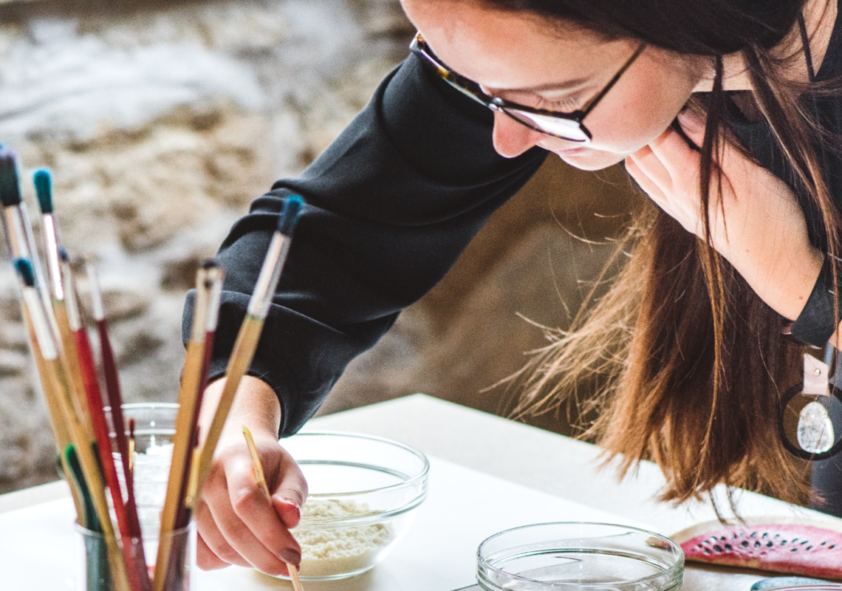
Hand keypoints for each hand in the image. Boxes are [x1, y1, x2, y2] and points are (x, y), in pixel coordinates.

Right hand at [194, 376, 307, 575]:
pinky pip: (204, 556)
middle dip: (265, 556)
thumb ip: (292, 494)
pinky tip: (246, 547)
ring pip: (220, 548)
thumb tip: (290, 517)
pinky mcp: (183, 523)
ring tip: (270, 551)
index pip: (246, 500)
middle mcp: (204, 479)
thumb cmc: (264, 463)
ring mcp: (189, 502)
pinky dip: (229, 561)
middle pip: (233, 530)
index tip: (293, 553)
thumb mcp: (288, 470)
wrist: (233, 451)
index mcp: (235, 459)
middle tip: (289, 564)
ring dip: (250, 559)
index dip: (271, 533)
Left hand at [625, 109, 822, 320]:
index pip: (656, 139)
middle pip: (638, 155)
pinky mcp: (681, 215)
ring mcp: (674, 209)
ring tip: (650, 119)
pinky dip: (645, 163)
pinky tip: (655, 151)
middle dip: (639, 126)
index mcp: (688, 184)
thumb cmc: (773, 222)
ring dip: (638, 145)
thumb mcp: (752, 177)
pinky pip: (650, 185)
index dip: (655, 110)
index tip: (659, 86)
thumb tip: (686, 115)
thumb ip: (717, 146)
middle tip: (651, 97)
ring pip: (638, 172)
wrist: (777, 268)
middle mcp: (673, 197)